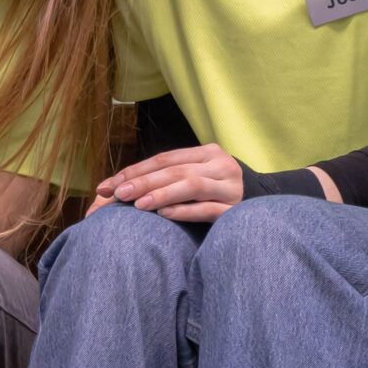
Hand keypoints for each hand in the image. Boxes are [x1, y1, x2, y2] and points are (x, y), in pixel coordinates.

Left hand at [97, 145, 244, 224]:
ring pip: (193, 186)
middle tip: (118, 194)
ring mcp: (231, 187)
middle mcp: (221, 165)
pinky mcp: (235, 210)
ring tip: (138, 205)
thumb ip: (164, 177)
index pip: (166, 158)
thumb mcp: (193, 176)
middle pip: (176, 170)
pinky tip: (165, 214)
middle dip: (144, 182)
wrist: (257, 209)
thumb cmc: (213, 194)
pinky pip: (208, 209)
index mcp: (208, 153)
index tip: (110, 184)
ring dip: (162, 194)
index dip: (136, 170)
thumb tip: (116, 186)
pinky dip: (185, 210)